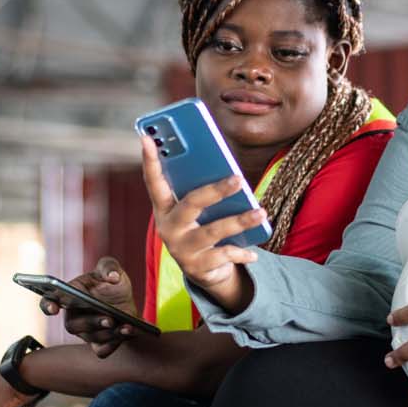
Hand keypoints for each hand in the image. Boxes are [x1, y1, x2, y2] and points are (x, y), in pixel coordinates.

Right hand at [53, 257, 138, 358]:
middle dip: (91, 322)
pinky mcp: (99, 344)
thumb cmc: (111, 282)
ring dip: (109, 332)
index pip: (49, 301)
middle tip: (109, 318)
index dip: (48, 306)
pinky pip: (102, 350)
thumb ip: (109, 266)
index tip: (54, 308)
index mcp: (69, 295)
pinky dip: (114, 343)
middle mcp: (73, 317)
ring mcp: (85, 332)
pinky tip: (127, 331)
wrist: (127, 300)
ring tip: (125, 325)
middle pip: (72, 325)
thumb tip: (112, 277)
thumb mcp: (111, 267)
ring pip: (91, 337)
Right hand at [140, 134, 260, 306]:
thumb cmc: (203, 227)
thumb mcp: (200, 209)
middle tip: (239, 178)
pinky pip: (223, 255)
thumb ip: (204, 190)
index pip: (154, 181)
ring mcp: (181, 249)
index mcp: (164, 208)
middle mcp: (168, 227)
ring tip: (261, 212)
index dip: (149, 160)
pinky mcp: (196, 268)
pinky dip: (241, 252)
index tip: (146, 136)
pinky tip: (254, 251)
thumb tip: (231, 173)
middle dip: (216, 190)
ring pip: (213, 231)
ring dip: (240, 221)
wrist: (205, 270)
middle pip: (191, 204)